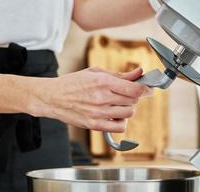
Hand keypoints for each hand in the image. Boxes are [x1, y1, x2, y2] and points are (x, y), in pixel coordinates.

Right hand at [36, 67, 151, 132]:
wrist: (52, 97)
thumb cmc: (73, 83)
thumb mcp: (95, 72)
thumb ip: (119, 74)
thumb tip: (139, 72)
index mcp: (103, 81)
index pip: (134, 88)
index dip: (144, 88)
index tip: (147, 88)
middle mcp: (102, 98)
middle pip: (133, 101)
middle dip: (133, 97)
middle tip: (126, 94)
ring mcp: (98, 113)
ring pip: (129, 113)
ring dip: (127, 108)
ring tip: (118, 104)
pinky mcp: (94, 125)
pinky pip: (119, 127)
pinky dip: (121, 122)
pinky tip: (114, 115)